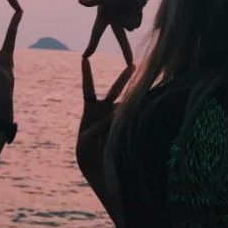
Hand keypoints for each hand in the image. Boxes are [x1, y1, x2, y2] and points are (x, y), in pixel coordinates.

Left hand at [76, 58, 134, 177]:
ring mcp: (114, 118)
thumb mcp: (87, 141)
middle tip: (132, 65)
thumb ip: (101, 126)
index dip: (87, 74)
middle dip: (124, 78)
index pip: (88, 89)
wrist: (94, 168)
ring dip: (135, 106)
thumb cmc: (87, 154)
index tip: (84, 59)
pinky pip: (129, 120)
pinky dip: (137, 119)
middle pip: (115, 91)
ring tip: (143, 119)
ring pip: (126, 108)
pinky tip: (143, 123)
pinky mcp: (122, 127)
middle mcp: (103, 111)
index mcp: (90, 112)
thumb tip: (119, 112)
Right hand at [78, 0, 166, 63]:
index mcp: (104, 15)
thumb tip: (80, 1)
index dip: (91, 45)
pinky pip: (137, 24)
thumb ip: (96, 0)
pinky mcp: (132, 17)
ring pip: (132, 27)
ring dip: (134, 16)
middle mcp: (113, 19)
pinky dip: (139, 15)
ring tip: (134, 3)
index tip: (85, 57)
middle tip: (129, 64)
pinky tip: (138, 5)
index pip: (97, 33)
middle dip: (125, 51)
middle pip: (120, 38)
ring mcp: (123, 19)